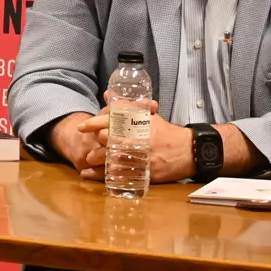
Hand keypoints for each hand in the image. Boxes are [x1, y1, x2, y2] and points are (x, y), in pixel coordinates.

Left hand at [78, 98, 192, 181]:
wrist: (189, 151)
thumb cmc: (166, 132)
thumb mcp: (148, 116)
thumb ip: (126, 107)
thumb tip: (108, 95)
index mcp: (136, 124)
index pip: (109, 122)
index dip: (93, 124)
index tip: (81, 127)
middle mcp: (137, 139)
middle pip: (107, 140)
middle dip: (95, 143)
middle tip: (89, 146)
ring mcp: (141, 157)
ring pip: (112, 158)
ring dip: (97, 160)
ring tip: (88, 161)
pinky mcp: (145, 172)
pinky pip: (121, 174)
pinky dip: (106, 175)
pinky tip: (94, 175)